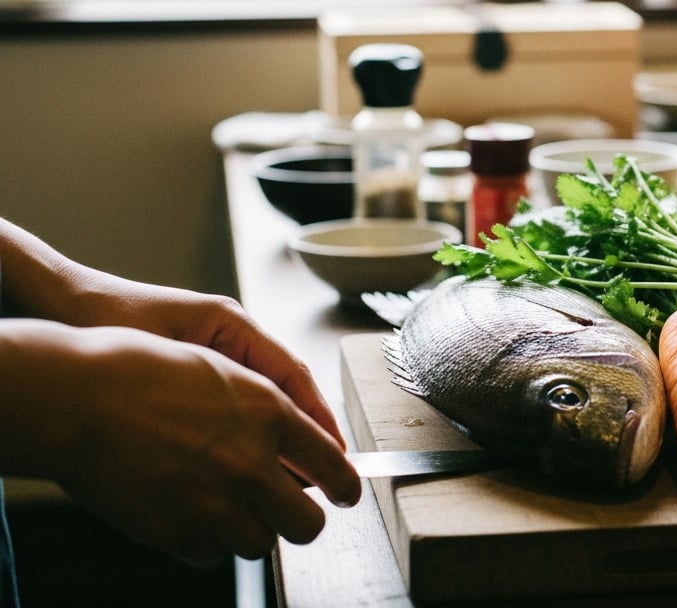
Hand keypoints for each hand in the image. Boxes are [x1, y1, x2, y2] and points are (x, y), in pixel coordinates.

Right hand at [13, 321, 360, 565]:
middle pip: (308, 523)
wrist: (78, 399)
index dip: (346, 486)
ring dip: (252, 529)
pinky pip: (212, 555)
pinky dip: (207, 541)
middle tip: (294, 513)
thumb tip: (312, 448)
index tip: (347, 494)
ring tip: (230, 505)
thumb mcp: (227, 375)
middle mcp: (251, 464)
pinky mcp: (176, 532)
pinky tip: (191, 514)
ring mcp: (213, 503)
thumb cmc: (147, 373)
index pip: (334, 467)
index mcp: (270, 416)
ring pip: (261, 543)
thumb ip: (274, 414)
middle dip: (305, 521)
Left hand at [64, 272, 344, 448]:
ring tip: (295, 480)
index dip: (318, 418)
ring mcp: (216, 354)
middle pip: (286, 393)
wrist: (59, 306)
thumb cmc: (104, 323)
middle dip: (307, 435)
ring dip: (279, 439)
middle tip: (326, 476)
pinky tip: (251, 465)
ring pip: (264, 403)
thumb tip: (266, 432)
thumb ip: (217, 389)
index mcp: (231, 324)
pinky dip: (249, 436)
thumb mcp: (168, 357)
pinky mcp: (197, 371)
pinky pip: (237, 408)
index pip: (292, 374)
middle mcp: (231, 338)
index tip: (337, 454)